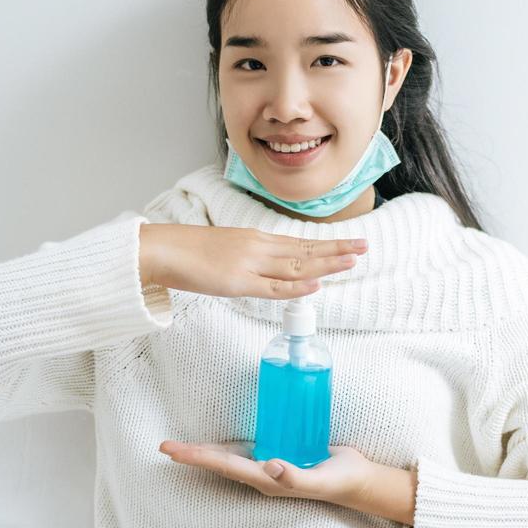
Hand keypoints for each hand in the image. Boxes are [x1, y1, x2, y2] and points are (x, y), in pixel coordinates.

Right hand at [139, 224, 367, 299]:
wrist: (163, 250)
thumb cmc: (190, 251)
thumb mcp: (227, 248)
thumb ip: (251, 257)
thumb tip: (272, 267)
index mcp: (256, 239)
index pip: (299, 242)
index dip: (326, 245)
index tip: (349, 244)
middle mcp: (258, 248)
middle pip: (305, 250)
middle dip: (336, 250)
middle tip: (365, 247)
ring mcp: (249, 264)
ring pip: (296, 266)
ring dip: (326, 264)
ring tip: (352, 261)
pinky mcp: (238, 282)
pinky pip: (272, 286)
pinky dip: (295, 287)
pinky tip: (315, 285)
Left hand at [158, 440, 379, 506]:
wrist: (355, 480)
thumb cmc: (336, 481)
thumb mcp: (318, 480)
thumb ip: (294, 477)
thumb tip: (270, 465)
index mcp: (265, 480)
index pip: (224, 466)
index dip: (198, 458)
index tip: (173, 452)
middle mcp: (262, 473)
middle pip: (220, 462)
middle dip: (193, 455)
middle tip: (164, 447)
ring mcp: (269, 464)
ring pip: (230, 456)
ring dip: (206, 451)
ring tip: (183, 445)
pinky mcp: (280, 452)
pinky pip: (248, 448)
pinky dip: (231, 442)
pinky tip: (223, 437)